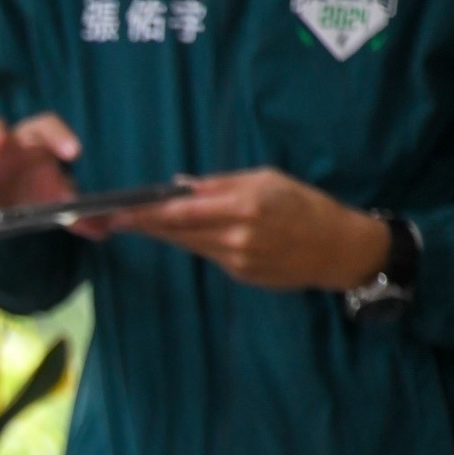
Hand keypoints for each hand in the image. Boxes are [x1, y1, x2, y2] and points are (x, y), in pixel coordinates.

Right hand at [0, 113, 107, 239]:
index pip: (45, 127)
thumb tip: (105, 227)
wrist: (13, 207)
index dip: (60, 136)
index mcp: (33, 141)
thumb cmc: (39, 193)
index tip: (74, 155)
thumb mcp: (61, 199)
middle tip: (2, 145)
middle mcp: (3, 145)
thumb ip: (82, 212)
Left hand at [108, 169, 390, 290]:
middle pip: (178, 232)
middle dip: (146, 225)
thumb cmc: (305, 204)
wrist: (338, 248)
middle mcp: (237, 236)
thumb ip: (221, 184)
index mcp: (244, 205)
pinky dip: (194, 243)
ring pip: (188, 245)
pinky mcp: (240, 275)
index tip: (119, 211)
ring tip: (140, 223)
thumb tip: (180, 186)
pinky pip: (208, 256)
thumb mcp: (267, 179)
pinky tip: (182, 234)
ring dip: (165, 235)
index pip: (182, 211)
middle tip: (116, 218)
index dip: (147, 213)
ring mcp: (237, 260)